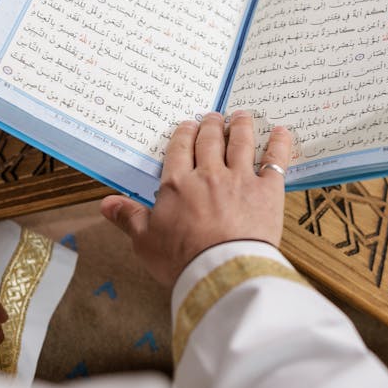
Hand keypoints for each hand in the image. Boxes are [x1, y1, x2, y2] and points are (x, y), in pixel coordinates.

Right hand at [100, 111, 291, 287]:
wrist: (220, 270)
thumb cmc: (181, 260)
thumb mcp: (146, 241)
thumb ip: (129, 217)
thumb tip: (105, 204)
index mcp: (177, 184)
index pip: (179, 149)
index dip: (184, 134)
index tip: (187, 126)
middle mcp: (208, 174)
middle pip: (209, 141)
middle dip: (211, 125)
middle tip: (213, 117)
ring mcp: (240, 179)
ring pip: (240, 142)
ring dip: (241, 126)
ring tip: (241, 116)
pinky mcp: (267, 191)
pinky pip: (274, 160)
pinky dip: (279, 144)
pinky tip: (282, 132)